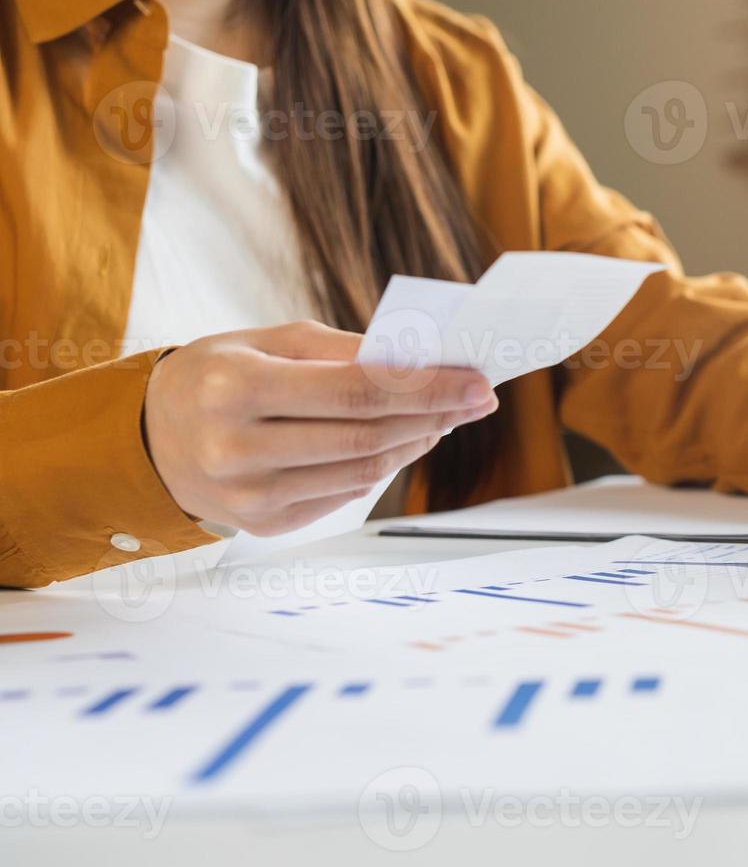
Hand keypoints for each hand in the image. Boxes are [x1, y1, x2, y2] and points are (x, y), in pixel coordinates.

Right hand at [143, 320, 497, 534]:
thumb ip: (342, 350)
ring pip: (363, 472)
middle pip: (366, 436)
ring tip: (446, 416)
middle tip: (478, 398)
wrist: (150, 438)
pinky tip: (405, 441)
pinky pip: (344, 494)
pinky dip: (383, 466)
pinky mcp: (265, 525)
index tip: (477, 380)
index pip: (355, 390)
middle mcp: (239, 449)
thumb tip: (422, 362)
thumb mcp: (267, 342)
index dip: (425, 388)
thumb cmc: (218, 375)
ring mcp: (251, 497)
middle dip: (435, 415)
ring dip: (416, 442)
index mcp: (238, 389)